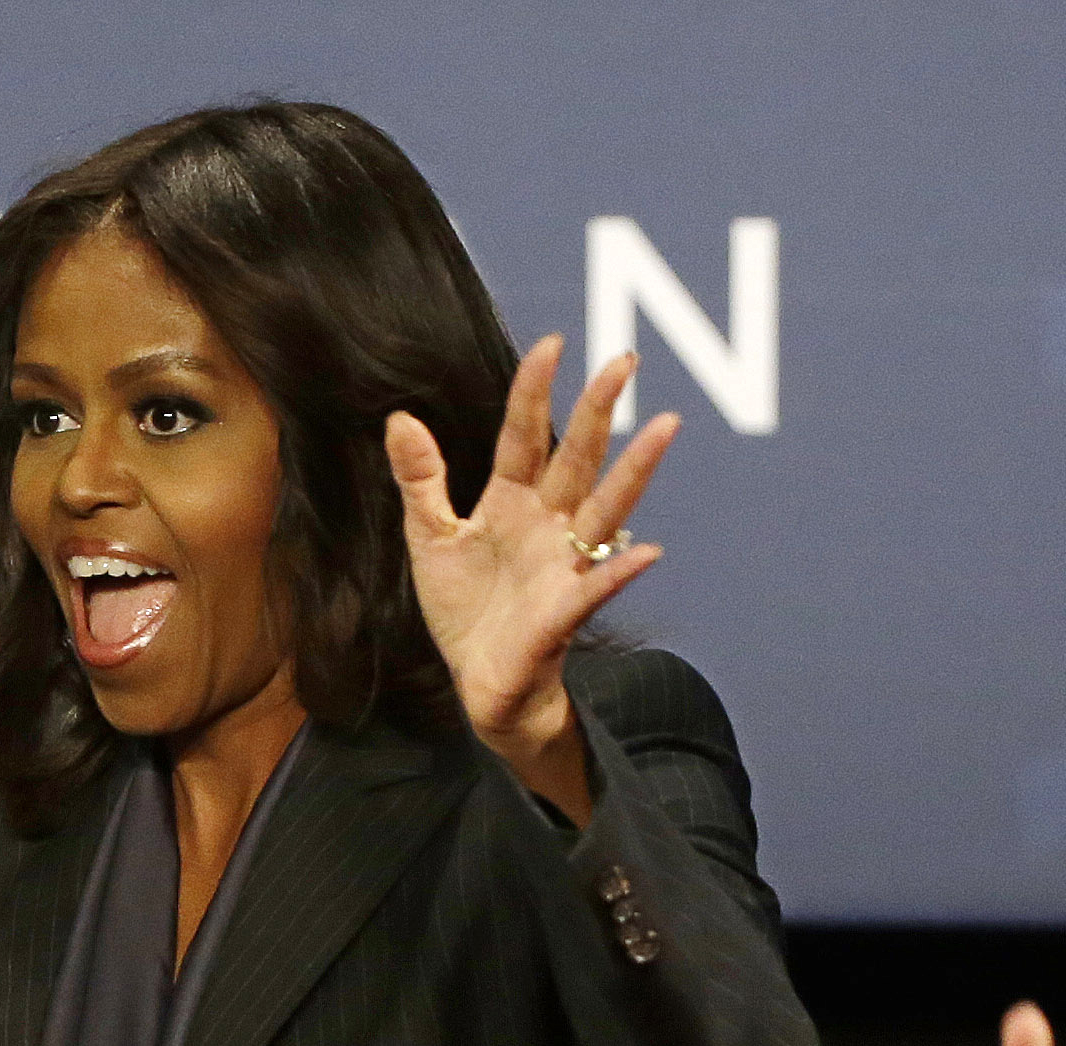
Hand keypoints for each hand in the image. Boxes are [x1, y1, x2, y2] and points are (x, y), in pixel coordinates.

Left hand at [385, 335, 675, 820]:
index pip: (525, 434)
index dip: (535, 391)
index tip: (552, 344)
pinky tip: (646, 552)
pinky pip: (596, 587)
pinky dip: (620, 572)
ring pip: (605, 506)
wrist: (479, 681)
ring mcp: (563, 563)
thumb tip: (400, 418)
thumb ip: (420, 479)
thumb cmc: (465, 610)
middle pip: (578, 456)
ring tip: (665, 428)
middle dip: (601, 408)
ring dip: (636, 469)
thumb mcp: (429, 537)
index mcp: (511, 500)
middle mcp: (547, 523)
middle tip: (626, 360)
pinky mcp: (564, 611)